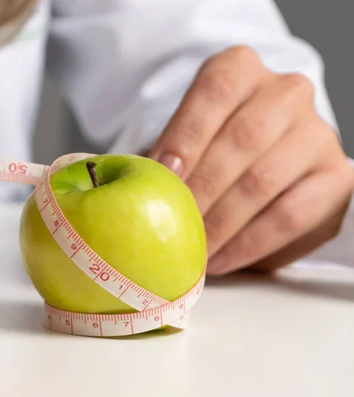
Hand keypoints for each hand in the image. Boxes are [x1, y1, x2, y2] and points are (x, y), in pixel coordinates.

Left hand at [147, 46, 353, 274]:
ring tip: (190, 250)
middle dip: (201, 187)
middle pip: (243, 138)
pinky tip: (220, 258)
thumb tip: (132, 186)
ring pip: (263, 180)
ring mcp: (316, 133)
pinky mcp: (336, 177)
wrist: (262, 159)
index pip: (215, 92)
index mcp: (241, 69)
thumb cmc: (209, 146)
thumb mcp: (184, 136)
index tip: (164, 175)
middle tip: (172, 224)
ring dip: (220, 222)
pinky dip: (249, 243)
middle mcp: (286, 92)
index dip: (186, 135)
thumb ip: (164, 154)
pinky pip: (290, 216)